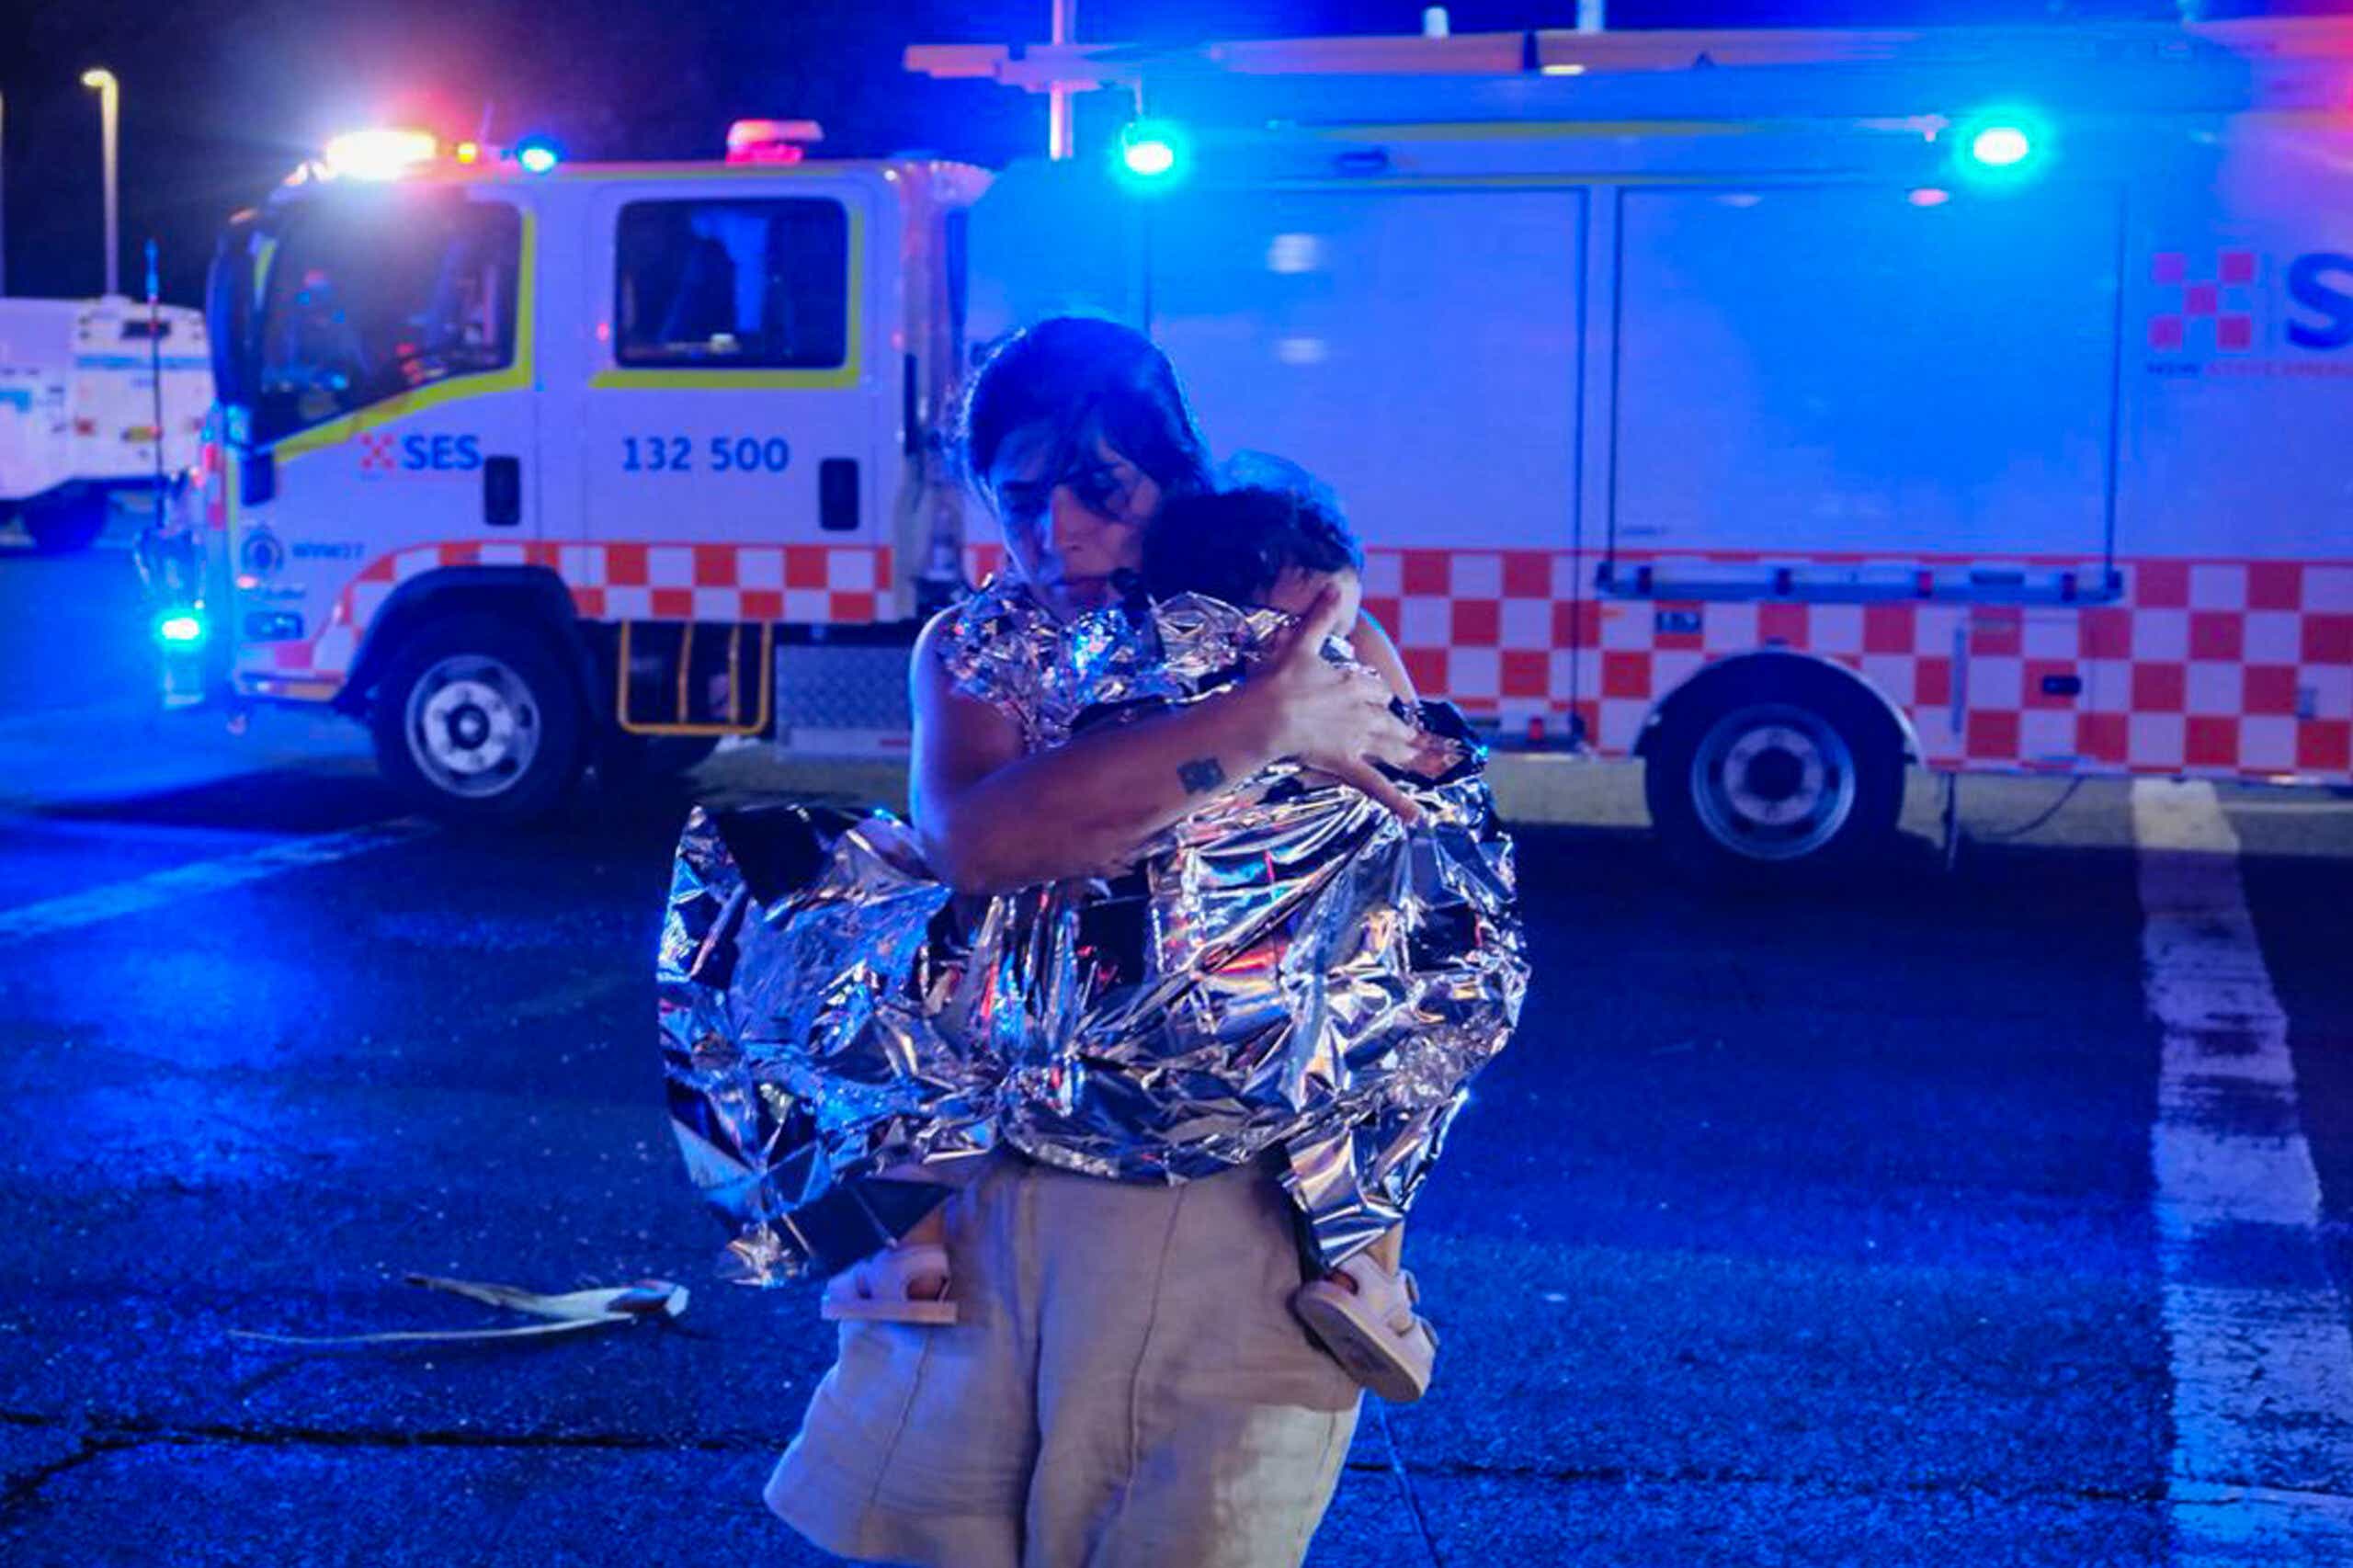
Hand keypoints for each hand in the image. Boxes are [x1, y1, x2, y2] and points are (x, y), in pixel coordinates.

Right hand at [1245, 584, 1428, 824]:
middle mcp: (1363, 711)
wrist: (1266, 713)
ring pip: (1393, 748)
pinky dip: (1397, 801)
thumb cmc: (1279, 679)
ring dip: (1412, 755)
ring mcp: (1359, 739)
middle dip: (1407, 730)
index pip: (1378, 690)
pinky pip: (1377, 785)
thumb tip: (1332, 586)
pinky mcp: (1349, 763)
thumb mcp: (1301, 643)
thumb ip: (1319, 618)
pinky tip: (1415, 816)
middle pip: (1392, 721)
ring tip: (1431, 764)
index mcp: (1355, 683)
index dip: (1380, 697)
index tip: (1382, 701)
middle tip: (1424, 741)